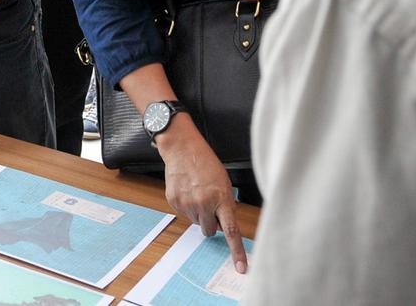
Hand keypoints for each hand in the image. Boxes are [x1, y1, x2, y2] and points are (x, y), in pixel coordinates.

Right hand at [156, 117, 247, 273]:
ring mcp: (188, 204)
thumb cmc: (206, 163)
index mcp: (221, 198)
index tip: (241, 268)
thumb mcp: (223, 182)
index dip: (237, 251)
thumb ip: (225, 204)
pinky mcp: (174, 202)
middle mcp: (204, 204)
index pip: (231, 231)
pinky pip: (184, 214)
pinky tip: (187, 190)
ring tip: (197, 192)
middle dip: (211, 222)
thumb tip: (225, 223)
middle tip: (209, 204)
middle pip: (210, 230)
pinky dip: (187, 206)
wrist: (182, 149)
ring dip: (198, 212)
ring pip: (196, 222)